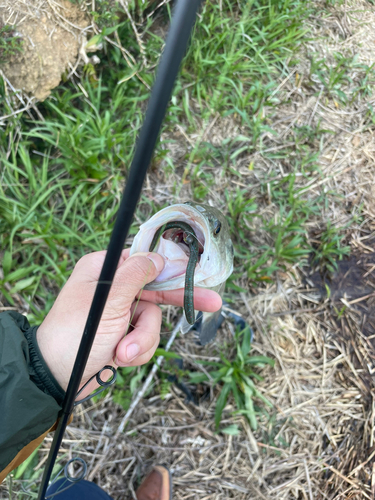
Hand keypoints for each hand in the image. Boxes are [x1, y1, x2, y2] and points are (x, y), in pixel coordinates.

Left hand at [37, 250, 221, 399]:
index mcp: (104, 270)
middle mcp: (113, 289)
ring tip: (122, 352)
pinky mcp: (122, 335)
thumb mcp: (108, 301)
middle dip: (174, 305)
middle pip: (156, 291)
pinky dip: (136, 351)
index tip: (193, 271)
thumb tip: (157, 256)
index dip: (168, 267)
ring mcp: (119, 314)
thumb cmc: (74, 335)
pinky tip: (120, 359)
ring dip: (141, 340)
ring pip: (152, 320)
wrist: (56, 379)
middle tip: (212, 302)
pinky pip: (145, 339)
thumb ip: (135, 276)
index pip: (143, 260)